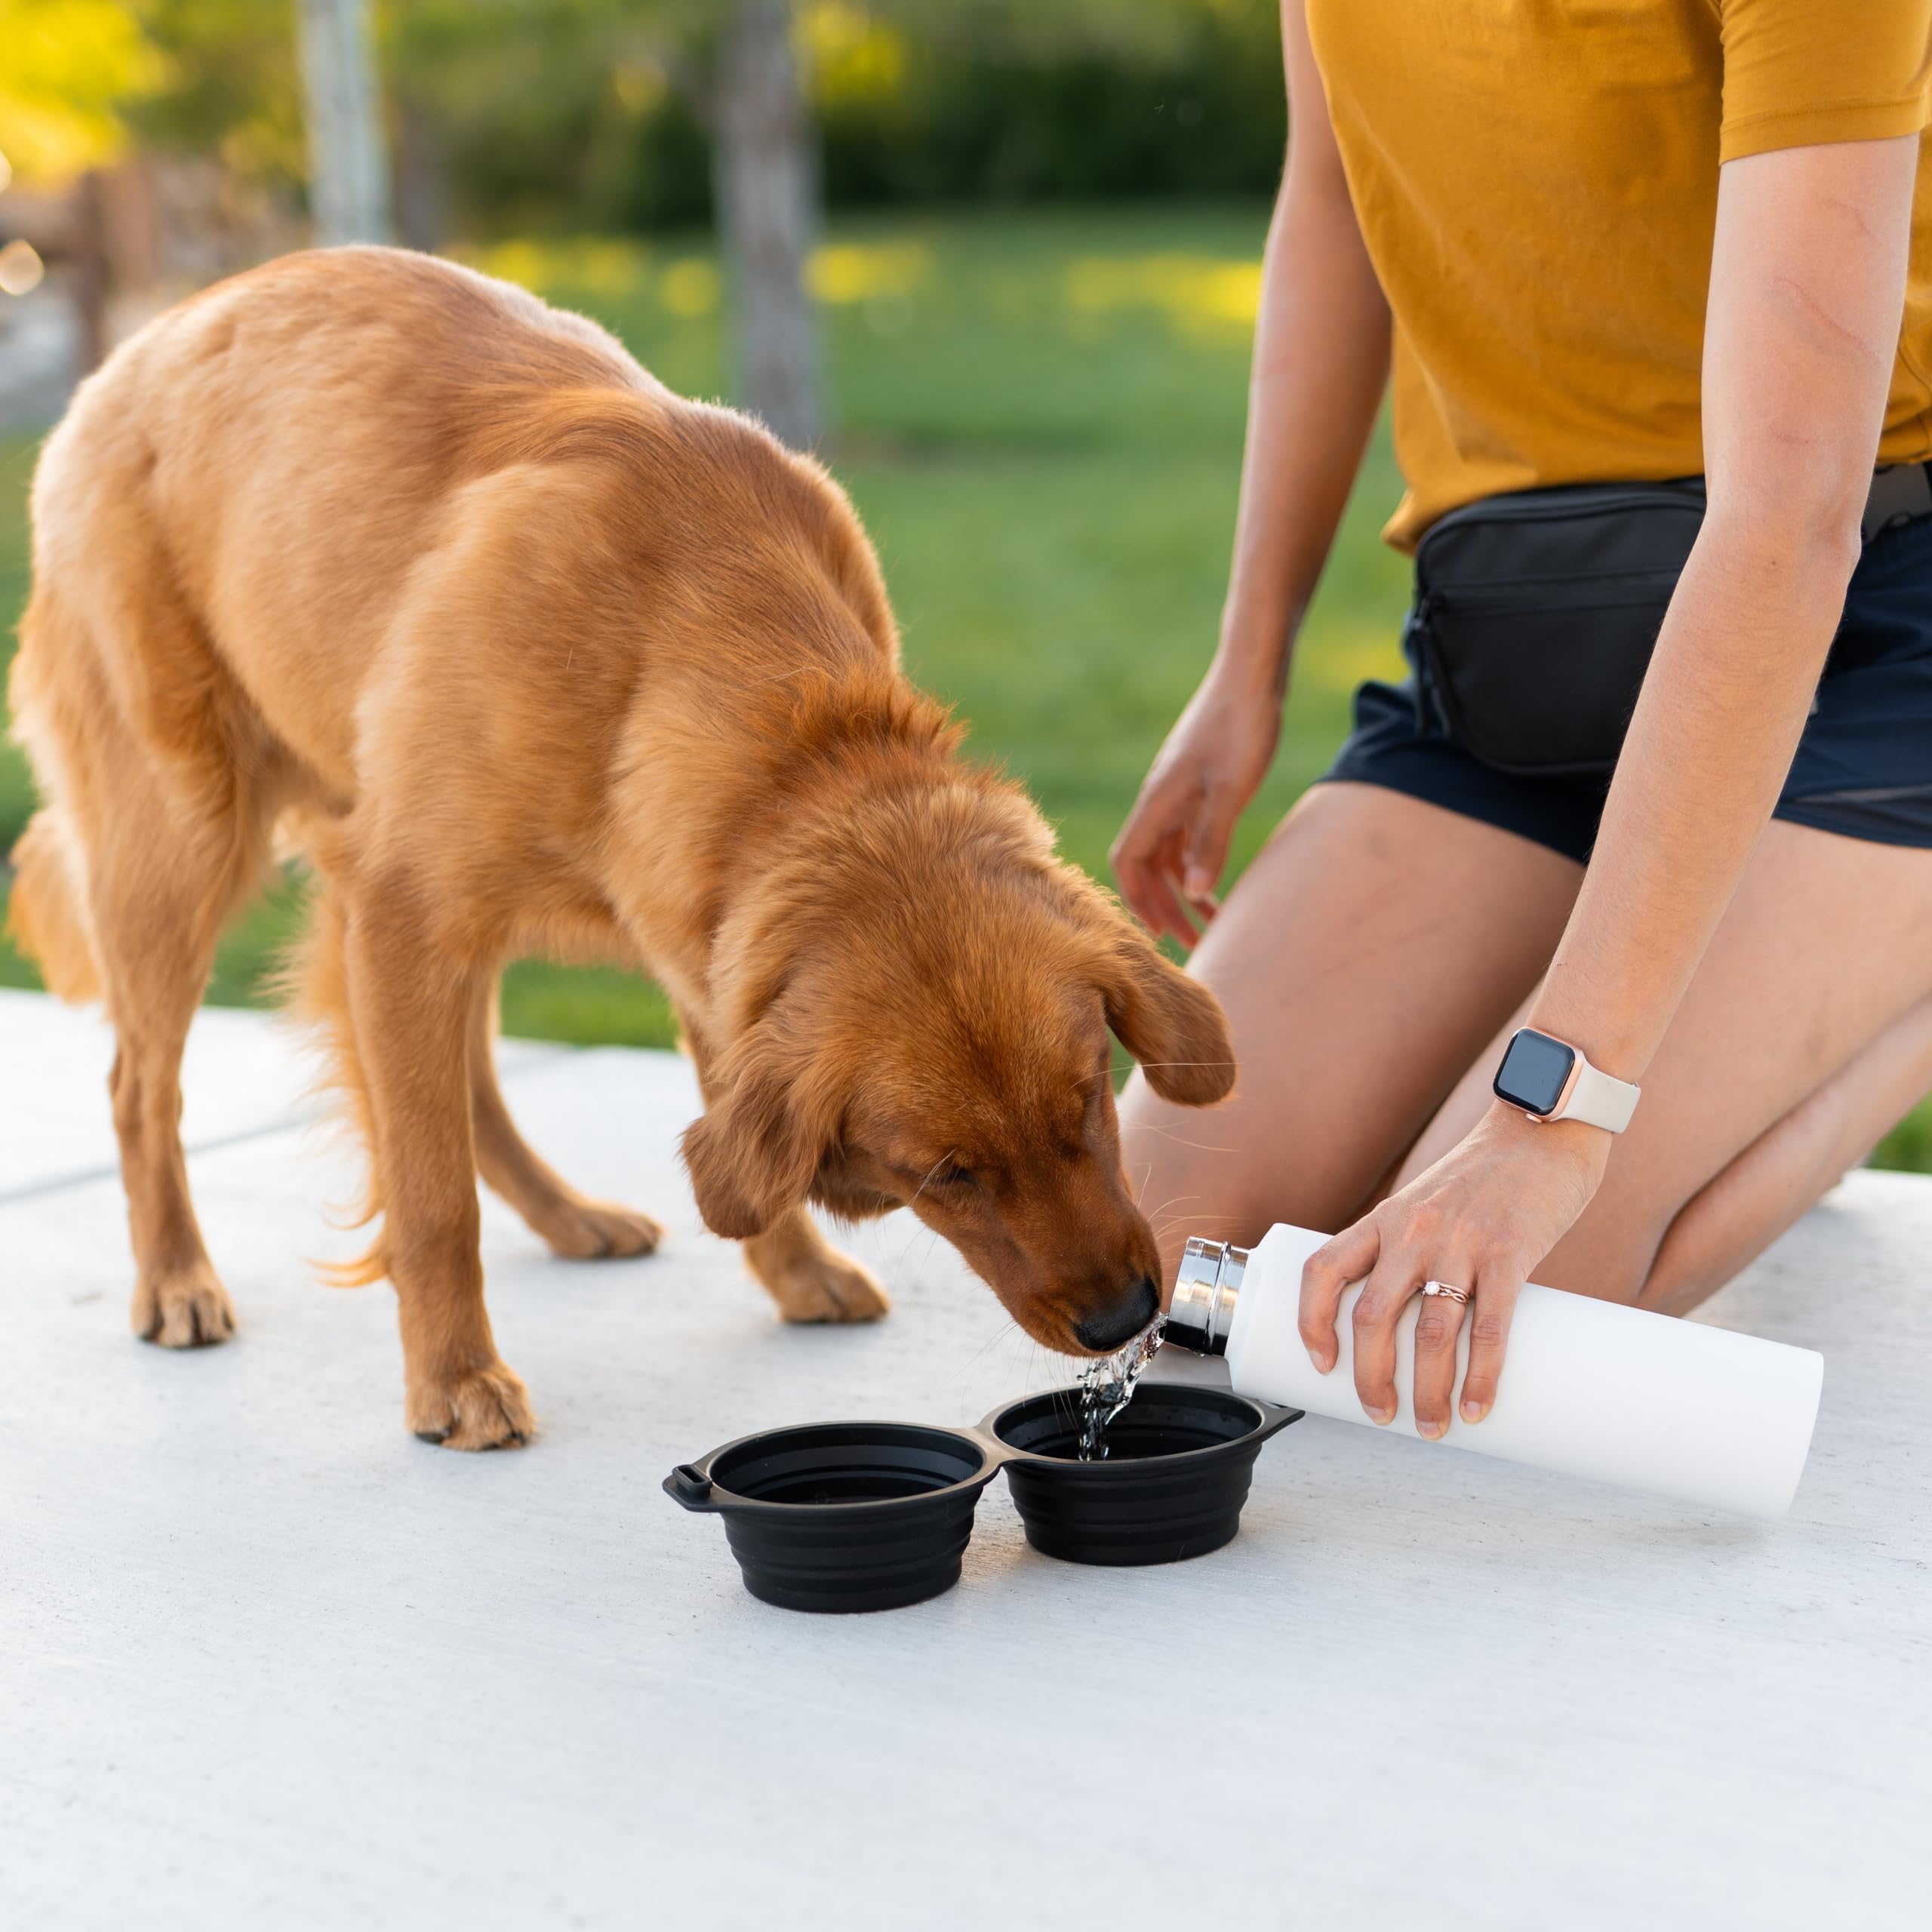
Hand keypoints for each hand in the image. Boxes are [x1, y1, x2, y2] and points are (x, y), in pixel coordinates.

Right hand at [1110, 664, 1281, 948]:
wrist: (1252, 672)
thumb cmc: (1242, 726)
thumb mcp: (1232, 789)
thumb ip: (1212, 839)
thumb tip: (1196, 891)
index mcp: (1159, 801)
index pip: (1130, 862)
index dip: (1139, 900)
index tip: (1160, 935)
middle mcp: (1160, 799)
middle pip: (1146, 864)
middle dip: (1163, 905)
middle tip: (1193, 942)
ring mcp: (1177, 791)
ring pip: (1168, 852)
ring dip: (1183, 888)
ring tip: (1210, 920)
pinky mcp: (1196, 783)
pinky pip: (1185, 834)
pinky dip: (1197, 862)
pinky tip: (1217, 879)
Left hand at [1297, 1105, 1610, 1435]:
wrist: (1543, 1124)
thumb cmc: (1488, 1174)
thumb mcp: (1429, 1202)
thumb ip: (1416, 1250)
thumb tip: (1416, 1324)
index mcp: (1384, 1218)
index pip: (1322, 1270)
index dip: (1310, 1322)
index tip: (1319, 1365)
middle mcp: (1411, 1230)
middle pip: (1371, 1317)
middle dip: (1370, 1378)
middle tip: (1381, 1416)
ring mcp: (1460, 1242)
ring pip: (1429, 1333)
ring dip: (1427, 1392)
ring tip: (1433, 1427)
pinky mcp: (1510, 1253)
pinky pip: (1490, 1327)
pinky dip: (1481, 1376)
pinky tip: (1477, 1407)